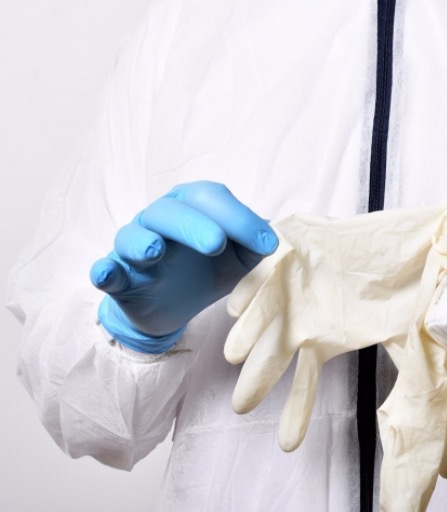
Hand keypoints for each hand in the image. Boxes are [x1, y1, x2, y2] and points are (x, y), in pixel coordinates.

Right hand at [90, 181, 278, 352]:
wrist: (174, 306)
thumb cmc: (208, 270)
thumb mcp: (239, 259)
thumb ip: (254, 245)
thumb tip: (270, 236)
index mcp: (191, 207)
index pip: (210, 198)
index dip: (237, 217)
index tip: (265, 244)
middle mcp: (159, 219)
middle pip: (170, 211)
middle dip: (194, 225)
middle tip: (216, 244)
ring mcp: (134, 246)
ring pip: (132, 236)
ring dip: (143, 242)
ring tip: (155, 251)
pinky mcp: (119, 277)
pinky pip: (105, 269)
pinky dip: (104, 270)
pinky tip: (108, 273)